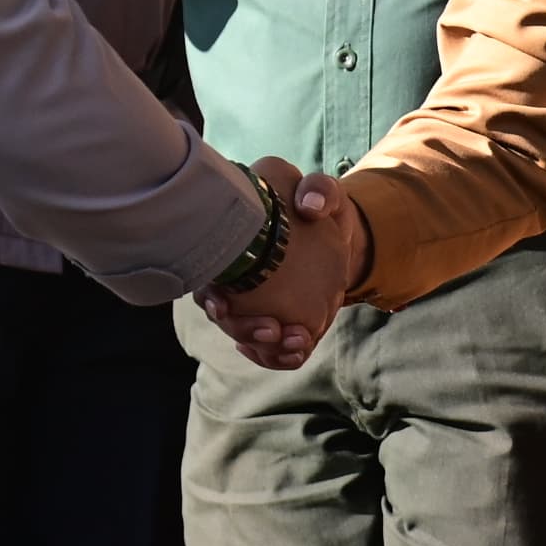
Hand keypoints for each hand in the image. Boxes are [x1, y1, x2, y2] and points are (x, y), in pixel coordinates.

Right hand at [198, 160, 358, 369]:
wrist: (337, 233)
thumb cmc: (317, 207)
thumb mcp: (321, 193)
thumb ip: (319, 190)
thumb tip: (310, 206)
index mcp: (233, 249)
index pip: (208, 279)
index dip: (209, 298)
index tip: (223, 307)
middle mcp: (235, 282)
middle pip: (225, 317)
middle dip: (244, 330)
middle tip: (274, 329)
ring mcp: (254, 306)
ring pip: (248, 337)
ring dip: (268, 348)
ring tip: (298, 341)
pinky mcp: (277, 320)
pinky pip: (271, 349)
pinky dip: (281, 355)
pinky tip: (297, 351)